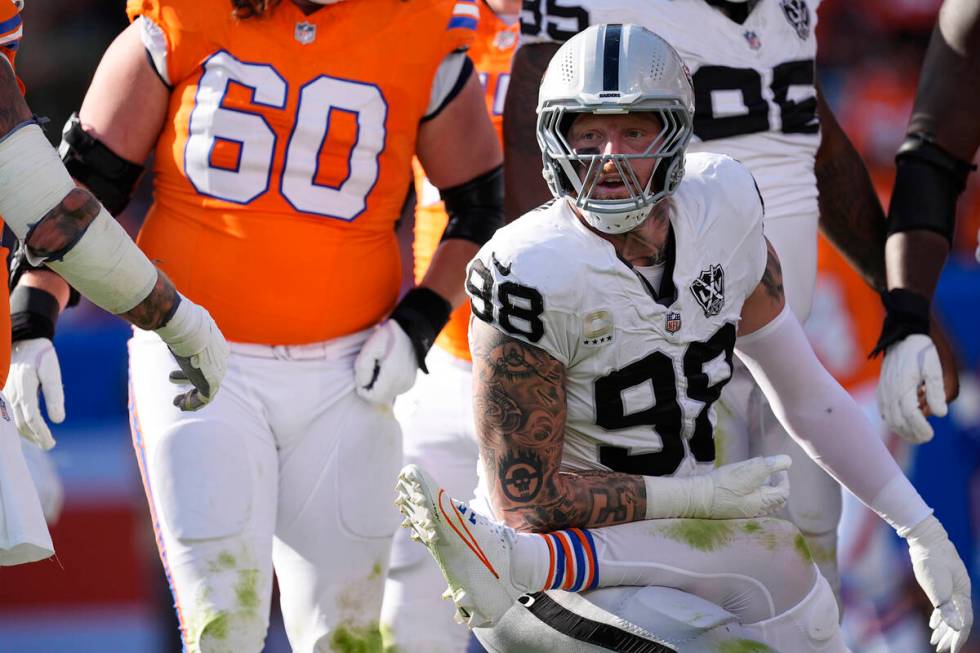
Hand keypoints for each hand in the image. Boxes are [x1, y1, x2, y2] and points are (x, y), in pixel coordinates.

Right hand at [3, 338, 64, 449]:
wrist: (24, 342)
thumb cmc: (42, 357)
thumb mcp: (52, 372)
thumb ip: (55, 395)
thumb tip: (59, 420)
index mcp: (23, 387)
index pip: (31, 418)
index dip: (41, 433)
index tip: (51, 443)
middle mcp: (11, 393)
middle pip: (21, 423)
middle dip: (35, 436)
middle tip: (49, 445)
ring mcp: (5, 395)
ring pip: (13, 421)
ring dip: (27, 434)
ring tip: (42, 441)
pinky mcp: (4, 395)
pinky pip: (9, 415)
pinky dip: (19, 426)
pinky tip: (30, 431)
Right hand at [155, 297, 228, 410]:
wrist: (188, 328)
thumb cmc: (180, 322)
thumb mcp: (180, 320)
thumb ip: (175, 321)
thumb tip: (161, 309)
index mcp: (216, 344)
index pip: (208, 360)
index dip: (190, 368)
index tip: (172, 374)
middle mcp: (220, 359)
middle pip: (208, 375)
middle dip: (190, 381)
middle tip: (172, 381)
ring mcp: (218, 371)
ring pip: (207, 391)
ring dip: (191, 398)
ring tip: (177, 402)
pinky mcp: (212, 382)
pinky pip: (204, 399)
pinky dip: (192, 404)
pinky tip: (178, 404)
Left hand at [354, 320, 418, 404]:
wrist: (409, 331)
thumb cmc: (386, 337)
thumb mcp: (369, 348)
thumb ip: (362, 368)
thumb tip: (362, 384)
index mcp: (392, 375)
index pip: (372, 397)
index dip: (362, 390)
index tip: (362, 375)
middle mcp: (403, 383)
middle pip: (379, 398)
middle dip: (370, 388)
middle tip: (369, 371)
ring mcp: (408, 384)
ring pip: (386, 396)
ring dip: (378, 387)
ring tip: (378, 369)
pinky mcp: (410, 383)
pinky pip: (394, 391)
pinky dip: (386, 385)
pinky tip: (386, 371)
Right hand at [694, 455, 791, 518]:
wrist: (698, 498)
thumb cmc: (725, 484)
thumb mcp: (750, 470)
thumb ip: (770, 465)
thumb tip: (788, 461)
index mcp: (763, 503)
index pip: (783, 493)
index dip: (784, 478)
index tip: (777, 467)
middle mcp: (757, 511)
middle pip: (776, 502)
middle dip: (777, 486)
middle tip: (771, 473)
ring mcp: (745, 513)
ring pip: (764, 504)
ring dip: (767, 491)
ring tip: (758, 478)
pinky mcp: (733, 511)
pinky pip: (752, 505)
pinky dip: (755, 495)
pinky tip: (744, 485)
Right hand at [878, 334, 946, 442]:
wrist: (901, 337)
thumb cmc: (921, 351)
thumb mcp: (934, 368)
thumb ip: (936, 391)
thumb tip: (940, 414)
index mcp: (903, 385)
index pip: (910, 414)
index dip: (920, 427)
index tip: (931, 435)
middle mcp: (890, 391)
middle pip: (897, 421)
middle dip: (911, 433)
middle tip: (925, 437)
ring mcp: (883, 391)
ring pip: (888, 419)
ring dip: (902, 430)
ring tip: (916, 434)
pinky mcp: (881, 390)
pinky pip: (884, 411)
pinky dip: (893, 421)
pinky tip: (904, 422)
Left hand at [904, 515, 972, 652]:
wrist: (925, 539)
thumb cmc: (931, 561)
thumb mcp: (937, 586)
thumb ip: (946, 607)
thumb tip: (956, 627)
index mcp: (962, 594)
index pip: (964, 622)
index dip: (958, 638)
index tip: (951, 650)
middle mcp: (959, 593)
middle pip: (958, 620)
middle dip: (950, 637)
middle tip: (940, 649)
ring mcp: (950, 588)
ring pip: (950, 613)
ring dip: (943, 628)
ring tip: (934, 641)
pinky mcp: (941, 584)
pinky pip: (943, 605)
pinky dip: (939, 616)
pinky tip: (933, 625)